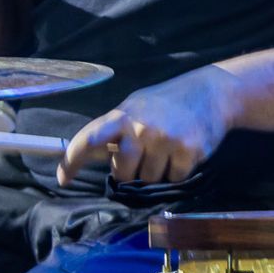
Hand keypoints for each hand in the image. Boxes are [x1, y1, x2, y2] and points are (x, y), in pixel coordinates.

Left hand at [57, 67, 237, 186]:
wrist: (211, 92)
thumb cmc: (167, 103)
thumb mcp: (136, 107)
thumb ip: (116, 130)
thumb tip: (91, 154)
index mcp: (122, 115)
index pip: (88, 140)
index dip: (71, 161)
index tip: (62, 179)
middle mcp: (140, 127)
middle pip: (123, 173)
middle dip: (131, 172)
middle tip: (145, 155)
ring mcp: (164, 140)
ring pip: (149, 179)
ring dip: (157, 172)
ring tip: (167, 148)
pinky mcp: (187, 151)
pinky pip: (173, 179)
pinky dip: (177, 172)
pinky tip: (183, 152)